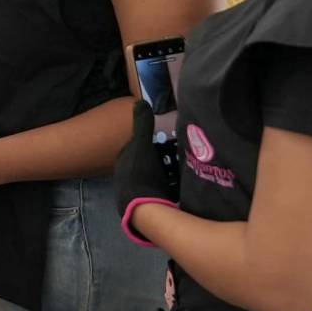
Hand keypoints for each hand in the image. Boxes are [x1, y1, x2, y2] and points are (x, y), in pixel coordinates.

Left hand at [113, 101, 177, 245]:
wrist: (144, 209)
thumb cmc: (141, 175)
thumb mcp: (142, 145)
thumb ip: (142, 124)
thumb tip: (140, 101)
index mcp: (124, 161)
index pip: (139, 147)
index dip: (154, 142)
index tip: (170, 139)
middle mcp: (128, 176)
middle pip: (150, 162)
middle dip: (164, 158)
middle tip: (182, 155)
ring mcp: (138, 192)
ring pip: (156, 177)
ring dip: (170, 173)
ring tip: (188, 169)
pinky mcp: (149, 205)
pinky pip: (163, 191)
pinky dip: (173, 187)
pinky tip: (185, 186)